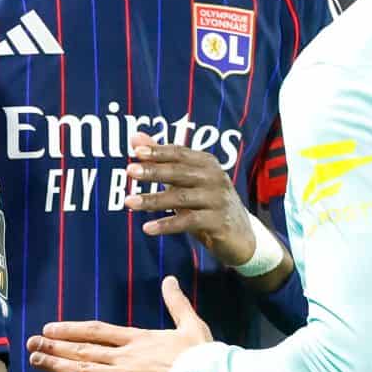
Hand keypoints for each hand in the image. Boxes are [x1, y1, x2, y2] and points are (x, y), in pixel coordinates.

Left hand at [27, 276, 212, 371]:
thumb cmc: (203, 353)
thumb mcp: (190, 323)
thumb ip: (176, 302)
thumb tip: (170, 280)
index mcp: (137, 339)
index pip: (96, 331)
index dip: (70, 330)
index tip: (49, 328)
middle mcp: (124, 357)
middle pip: (81, 349)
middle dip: (54, 346)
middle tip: (30, 344)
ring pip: (81, 370)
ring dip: (55, 365)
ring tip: (34, 361)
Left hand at [124, 133, 259, 268]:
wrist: (241, 234)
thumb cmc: (208, 203)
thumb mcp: (187, 180)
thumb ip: (162, 159)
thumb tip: (135, 136)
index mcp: (207, 163)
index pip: (180, 154)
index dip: (158, 151)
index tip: (136, 152)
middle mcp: (214, 178)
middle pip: (180, 172)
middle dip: (153, 171)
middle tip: (130, 171)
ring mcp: (218, 200)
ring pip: (181, 198)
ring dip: (153, 200)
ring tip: (129, 202)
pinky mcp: (218, 222)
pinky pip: (188, 222)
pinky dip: (167, 224)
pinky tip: (148, 228)